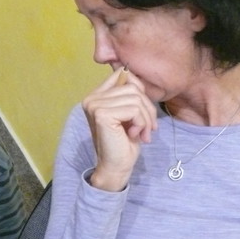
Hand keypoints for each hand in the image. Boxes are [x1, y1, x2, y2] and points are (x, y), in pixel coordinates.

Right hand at [82, 67, 156, 190]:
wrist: (116, 167)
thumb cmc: (124, 142)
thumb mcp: (128, 113)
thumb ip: (129, 95)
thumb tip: (131, 72)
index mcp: (95, 96)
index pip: (122, 75)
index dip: (139, 90)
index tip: (142, 112)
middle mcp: (91, 99)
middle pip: (132, 87)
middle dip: (147, 108)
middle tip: (148, 128)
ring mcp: (94, 106)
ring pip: (136, 98)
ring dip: (146, 118)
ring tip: (142, 133)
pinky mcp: (101, 114)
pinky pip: (134, 109)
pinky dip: (141, 123)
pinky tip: (135, 135)